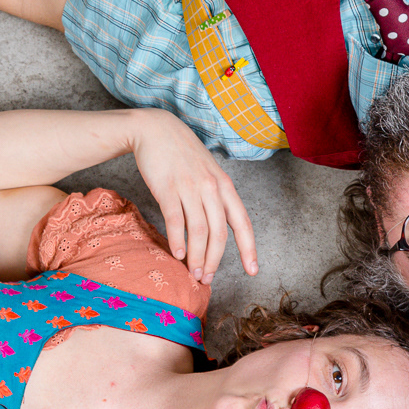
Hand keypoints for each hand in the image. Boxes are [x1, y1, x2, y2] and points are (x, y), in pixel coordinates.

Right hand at [129, 109, 257, 283]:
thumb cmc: (183, 155)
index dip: (249, 249)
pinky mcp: (167, 188)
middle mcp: (211, 188)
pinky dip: (177, 240)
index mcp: (225, 186)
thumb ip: (217, 198)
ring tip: (193, 273)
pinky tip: (177, 254)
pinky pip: (175, 220)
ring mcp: (189, 188)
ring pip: (198, 231)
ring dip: (196, 257)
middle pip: (219, 234)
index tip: (252, 270)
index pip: (243, 223)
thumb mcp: (209, 173)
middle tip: (207, 279)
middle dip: (214, 261)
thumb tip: (219, 230)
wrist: (156, 129)